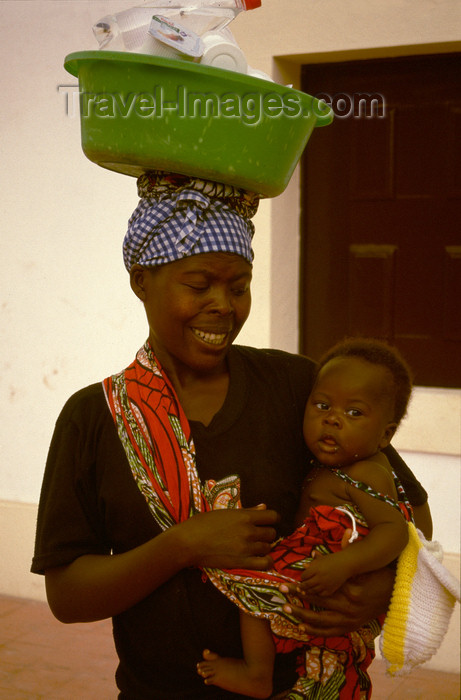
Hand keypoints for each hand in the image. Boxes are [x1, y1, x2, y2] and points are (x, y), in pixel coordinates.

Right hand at [178, 505, 278, 570]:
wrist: (188, 542)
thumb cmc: (203, 523)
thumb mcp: (225, 512)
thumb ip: (247, 510)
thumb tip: (264, 506)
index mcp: (245, 516)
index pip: (272, 516)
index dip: (272, 519)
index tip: (267, 522)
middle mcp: (249, 531)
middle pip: (272, 533)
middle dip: (267, 533)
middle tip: (258, 535)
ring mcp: (246, 548)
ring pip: (268, 547)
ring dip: (264, 547)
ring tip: (254, 547)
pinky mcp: (242, 562)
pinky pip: (265, 563)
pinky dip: (266, 561)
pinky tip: (259, 559)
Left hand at [280, 567, 394, 636]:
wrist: (395, 597)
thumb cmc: (378, 577)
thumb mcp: (363, 566)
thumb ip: (343, 559)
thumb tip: (322, 550)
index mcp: (352, 591)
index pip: (323, 589)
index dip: (306, 586)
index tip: (291, 583)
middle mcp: (350, 608)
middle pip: (318, 602)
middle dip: (298, 597)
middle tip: (282, 591)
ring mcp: (350, 620)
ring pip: (321, 620)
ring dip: (302, 614)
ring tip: (286, 608)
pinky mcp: (351, 628)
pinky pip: (330, 632)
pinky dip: (315, 631)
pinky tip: (301, 627)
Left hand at [300, 553, 346, 595]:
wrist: (345, 564)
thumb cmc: (331, 560)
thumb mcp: (320, 559)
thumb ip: (311, 563)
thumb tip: (304, 565)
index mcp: (315, 569)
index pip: (304, 576)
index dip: (303, 577)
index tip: (303, 577)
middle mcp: (319, 578)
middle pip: (306, 585)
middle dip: (302, 586)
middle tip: (299, 587)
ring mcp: (325, 585)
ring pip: (312, 591)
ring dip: (308, 591)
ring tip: (306, 590)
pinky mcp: (330, 590)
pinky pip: (321, 594)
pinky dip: (317, 593)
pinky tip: (316, 591)